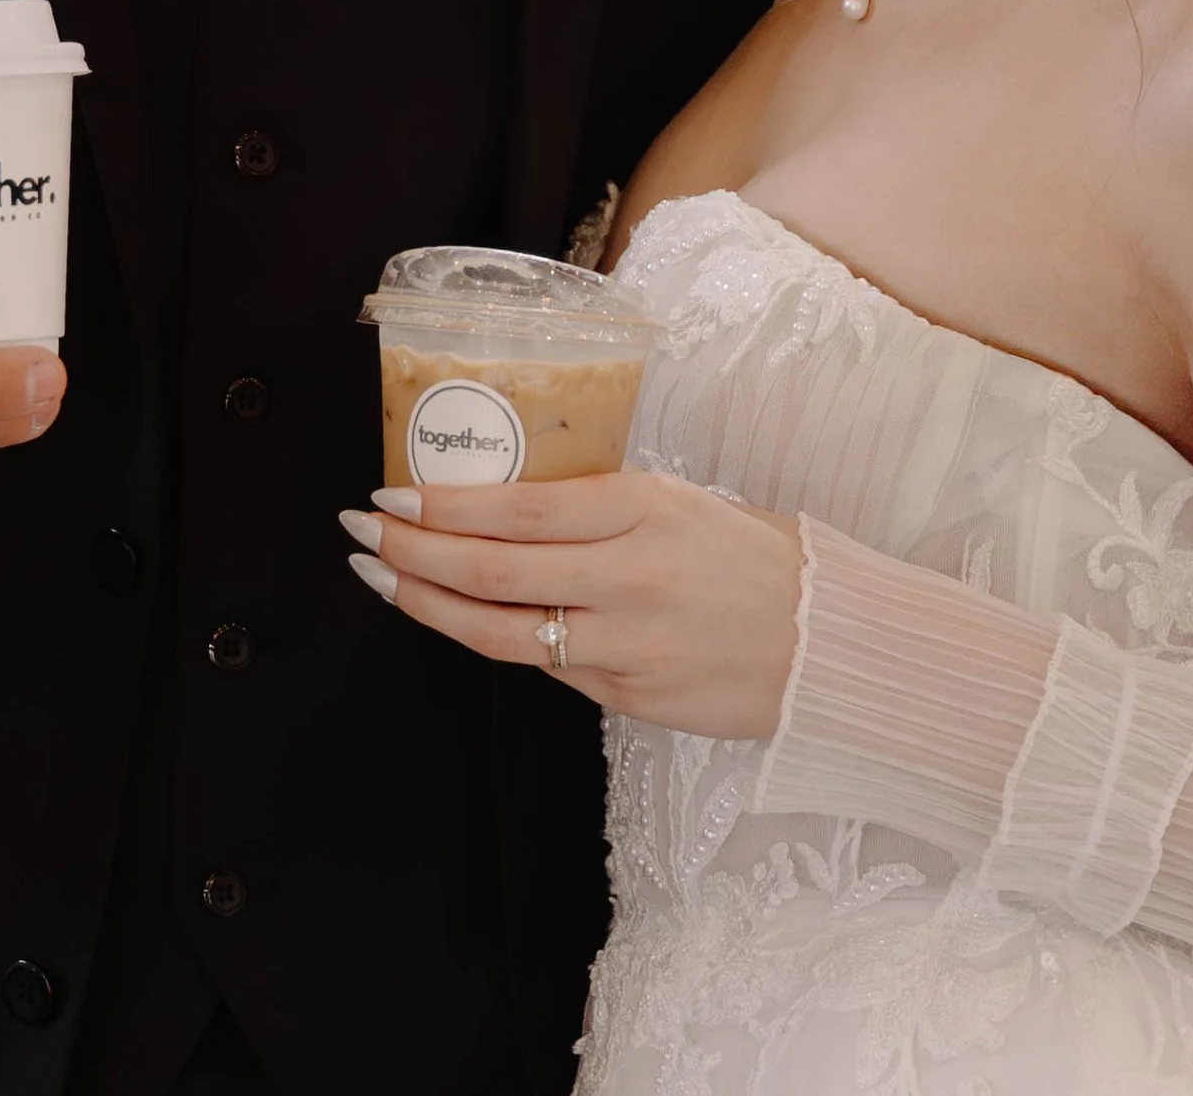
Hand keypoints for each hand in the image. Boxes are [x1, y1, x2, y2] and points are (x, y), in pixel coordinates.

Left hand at [339, 471, 803, 739]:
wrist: (831, 647)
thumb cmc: (756, 561)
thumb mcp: (682, 503)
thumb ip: (599, 508)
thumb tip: (503, 504)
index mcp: (644, 511)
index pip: (515, 510)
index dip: (441, 507)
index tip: (391, 495)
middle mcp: (628, 577)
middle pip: (489, 571)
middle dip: (410, 552)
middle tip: (361, 532)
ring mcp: (624, 646)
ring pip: (497, 632)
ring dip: (426, 604)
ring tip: (381, 580)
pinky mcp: (626, 697)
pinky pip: (544, 666)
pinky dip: (493, 638)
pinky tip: (459, 618)